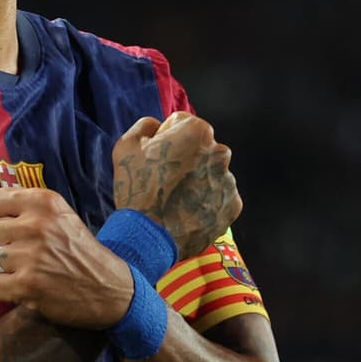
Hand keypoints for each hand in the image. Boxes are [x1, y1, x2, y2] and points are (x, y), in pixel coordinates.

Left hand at [0, 187, 132, 328]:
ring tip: (21, 270)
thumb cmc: (79, 250)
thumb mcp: (60, 215)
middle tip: (14, 251)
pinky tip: (23, 287)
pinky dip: (5, 290)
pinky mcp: (27, 284)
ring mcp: (30, 256)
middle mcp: (36, 225)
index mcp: (44, 203)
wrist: (108, 287)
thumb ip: (26, 206)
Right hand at [111, 112, 241, 258]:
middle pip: (201, 149)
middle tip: (165, 180)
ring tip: (175, 199)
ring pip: (211, 174)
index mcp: (198, 132)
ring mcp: (229, 181)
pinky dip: (206, 202)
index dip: (166, 138)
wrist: (149, 237)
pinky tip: (187, 211)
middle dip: (186, 158)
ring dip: (197, 181)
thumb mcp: (127, 146)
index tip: (156, 157)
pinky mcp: (233, 206)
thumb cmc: (137, 188)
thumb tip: (157, 126)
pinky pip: (219, 197)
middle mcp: (220, 152)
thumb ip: (146, 126)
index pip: (182, 124)